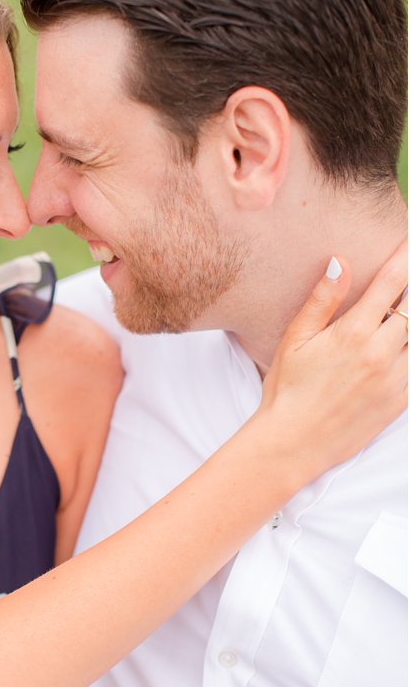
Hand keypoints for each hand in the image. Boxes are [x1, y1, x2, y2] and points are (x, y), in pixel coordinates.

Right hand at [255, 246, 407, 481]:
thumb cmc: (287, 390)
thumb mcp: (295, 340)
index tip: (410, 243)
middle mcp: (382, 353)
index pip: (393, 283)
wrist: (293, 443)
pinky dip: (409, 352)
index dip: (406, 258)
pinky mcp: (403, 399)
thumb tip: (340, 261)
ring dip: (409, 323)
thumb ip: (323, 300)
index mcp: (354, 333)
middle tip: (404, 286)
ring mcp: (397, 378)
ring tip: (394, 321)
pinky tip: (398, 348)